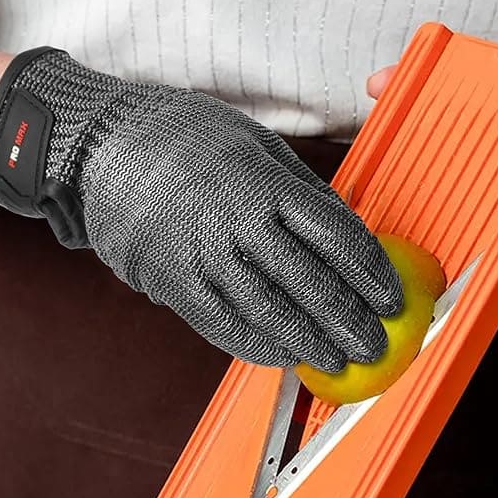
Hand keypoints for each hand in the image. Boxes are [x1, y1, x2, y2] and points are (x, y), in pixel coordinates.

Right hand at [0, 48, 403, 372]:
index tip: (392, 297)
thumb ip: (301, 192)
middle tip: (374, 344)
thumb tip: (348, 234)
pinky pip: (224, 326)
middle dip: (350, 321)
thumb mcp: (256, 146)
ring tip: (337, 359)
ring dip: (310, 343)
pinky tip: (283, 356)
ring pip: (271, 314)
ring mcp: (203, 258)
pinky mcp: (173, 284)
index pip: (337, 238)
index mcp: (266, 184)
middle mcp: (238, 224)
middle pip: (310, 285)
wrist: (104, 145)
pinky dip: (258, 346)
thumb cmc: (189, 138)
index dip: (371, 274)